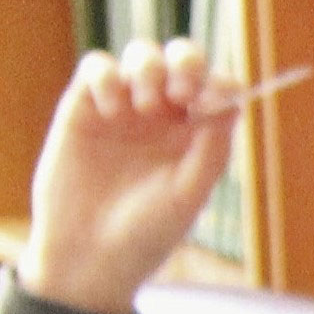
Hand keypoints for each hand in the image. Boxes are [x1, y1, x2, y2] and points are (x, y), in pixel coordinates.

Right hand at [24, 41, 243, 313]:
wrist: (88, 257)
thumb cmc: (146, 234)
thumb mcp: (188, 195)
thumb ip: (211, 148)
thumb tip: (231, 101)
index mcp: (196, 135)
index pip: (217, 88)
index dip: (218, 82)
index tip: (210, 100)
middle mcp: (163, 117)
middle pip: (181, 60)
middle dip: (186, 61)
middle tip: (181, 91)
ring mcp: (123, 109)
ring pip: (141, 56)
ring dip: (148, 66)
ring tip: (145, 104)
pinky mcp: (82, 108)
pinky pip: (97, 66)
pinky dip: (107, 76)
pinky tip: (110, 109)